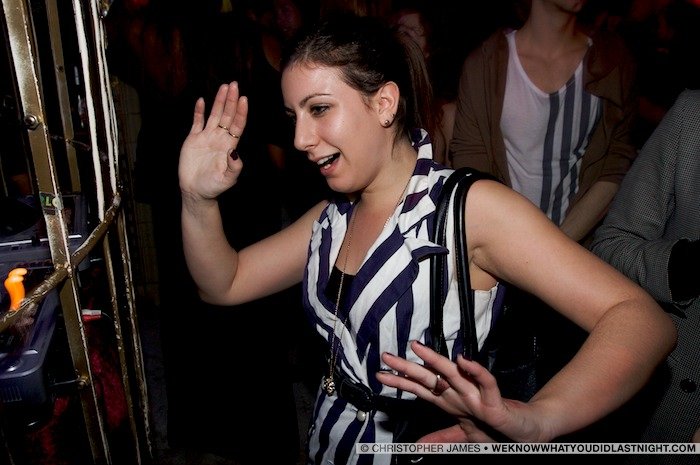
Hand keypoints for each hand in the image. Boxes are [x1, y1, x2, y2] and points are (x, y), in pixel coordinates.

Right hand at [179, 82, 247, 201]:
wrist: (196, 191)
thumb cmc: (214, 186)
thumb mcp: (228, 179)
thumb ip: (234, 166)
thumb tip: (235, 151)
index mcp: (230, 145)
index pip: (237, 125)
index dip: (240, 112)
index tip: (243, 99)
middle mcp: (220, 138)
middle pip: (227, 115)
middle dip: (231, 100)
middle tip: (234, 84)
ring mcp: (206, 137)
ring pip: (214, 115)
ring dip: (219, 101)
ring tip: (224, 87)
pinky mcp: (193, 140)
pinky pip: (197, 122)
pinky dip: (199, 111)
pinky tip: (202, 100)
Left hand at [376, 340, 533, 442]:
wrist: (528, 432)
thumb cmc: (497, 427)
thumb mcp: (465, 436)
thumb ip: (442, 438)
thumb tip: (418, 446)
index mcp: (452, 403)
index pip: (421, 390)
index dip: (401, 382)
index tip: (380, 374)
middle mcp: (461, 396)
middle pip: (431, 378)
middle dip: (408, 367)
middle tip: (387, 355)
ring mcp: (477, 397)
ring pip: (454, 375)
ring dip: (436, 362)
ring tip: (419, 348)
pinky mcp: (496, 403)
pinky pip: (486, 384)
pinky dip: (476, 372)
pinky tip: (464, 361)